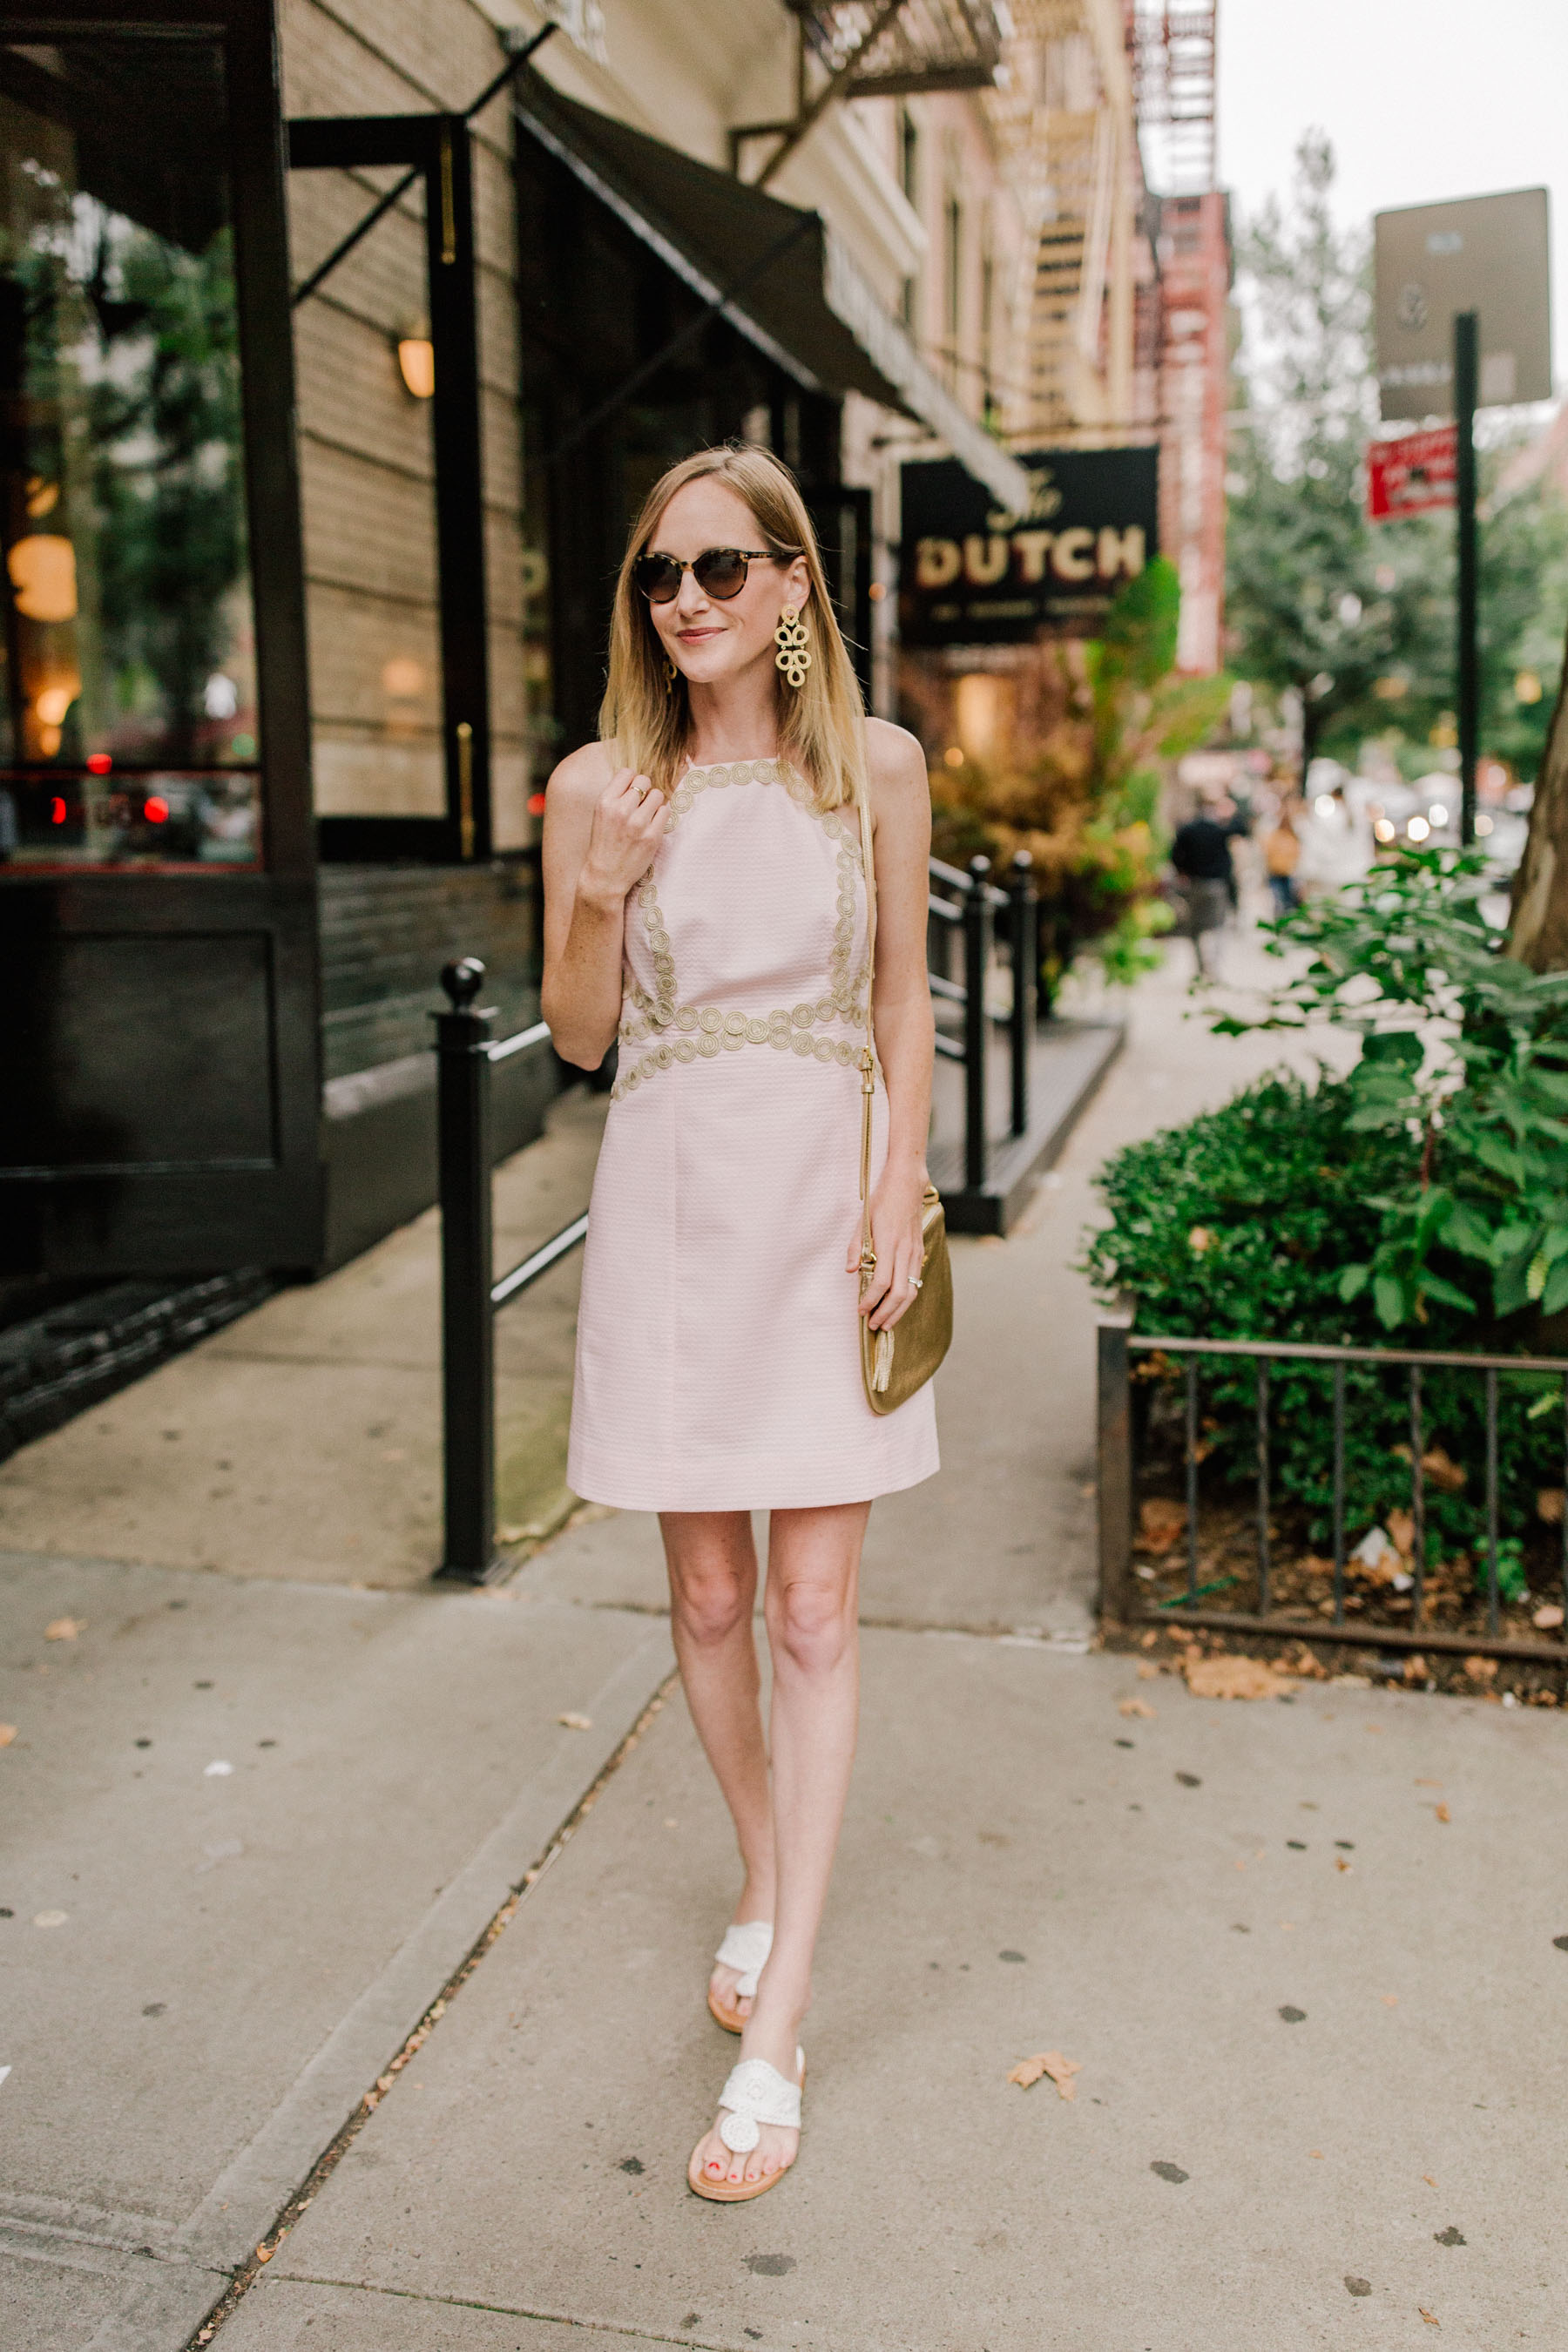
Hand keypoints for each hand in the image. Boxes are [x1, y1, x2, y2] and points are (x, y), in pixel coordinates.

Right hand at [580, 767, 668, 904]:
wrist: (604, 876)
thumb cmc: (604, 844)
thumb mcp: (601, 815)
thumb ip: (616, 796)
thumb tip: (638, 779)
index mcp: (605, 802)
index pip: (627, 773)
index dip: (631, 781)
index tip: (631, 792)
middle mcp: (621, 810)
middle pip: (644, 781)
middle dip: (645, 790)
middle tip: (641, 804)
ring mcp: (638, 824)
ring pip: (657, 795)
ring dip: (655, 802)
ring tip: (647, 815)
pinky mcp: (652, 836)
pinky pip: (665, 811)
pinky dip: (661, 815)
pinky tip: (653, 824)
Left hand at [847, 1165, 928, 1331]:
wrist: (907, 1185)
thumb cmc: (881, 1201)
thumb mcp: (862, 1221)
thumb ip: (856, 1247)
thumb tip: (850, 1271)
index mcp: (888, 1243)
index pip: (881, 1282)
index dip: (870, 1300)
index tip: (860, 1310)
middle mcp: (905, 1251)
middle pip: (901, 1293)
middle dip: (887, 1313)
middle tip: (873, 1325)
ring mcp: (915, 1253)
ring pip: (912, 1291)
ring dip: (898, 1311)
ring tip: (885, 1322)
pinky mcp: (920, 1252)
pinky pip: (916, 1281)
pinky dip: (907, 1298)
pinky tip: (896, 1305)